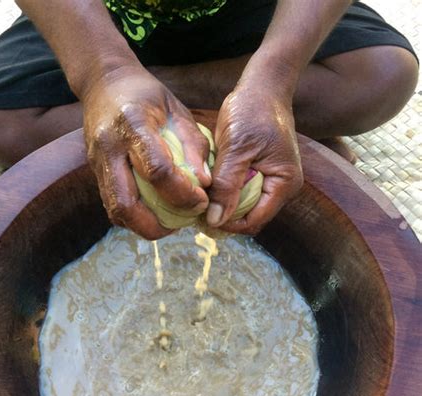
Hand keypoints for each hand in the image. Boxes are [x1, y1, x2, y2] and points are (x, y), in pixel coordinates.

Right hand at [82, 66, 211, 239]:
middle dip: (156, 225)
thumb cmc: (147, 94)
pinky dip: (135, 217)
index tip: (201, 200)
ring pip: (115, 211)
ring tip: (169, 222)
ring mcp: (97, 163)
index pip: (157, 170)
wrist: (103, 82)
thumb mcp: (177, 110)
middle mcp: (109, 147)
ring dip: (143, 226)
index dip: (182, 193)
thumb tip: (205, 184)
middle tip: (182, 223)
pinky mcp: (95, 173)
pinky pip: (112, 206)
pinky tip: (154, 213)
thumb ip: (193, 145)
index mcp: (133, 124)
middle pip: (126, 203)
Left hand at [207, 82, 302, 234]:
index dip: (228, 224)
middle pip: (250, 216)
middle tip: (196, 208)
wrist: (263, 85)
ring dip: (224, 204)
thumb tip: (215, 222)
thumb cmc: (252, 110)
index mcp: (284, 183)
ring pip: (244, 206)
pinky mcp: (263, 173)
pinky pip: (243, 191)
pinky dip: (227, 191)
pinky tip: (209, 186)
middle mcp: (283, 187)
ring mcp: (274, 181)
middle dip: (224, 216)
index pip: (254, 221)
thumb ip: (226, 186)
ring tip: (201, 197)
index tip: (202, 217)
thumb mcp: (236, 148)